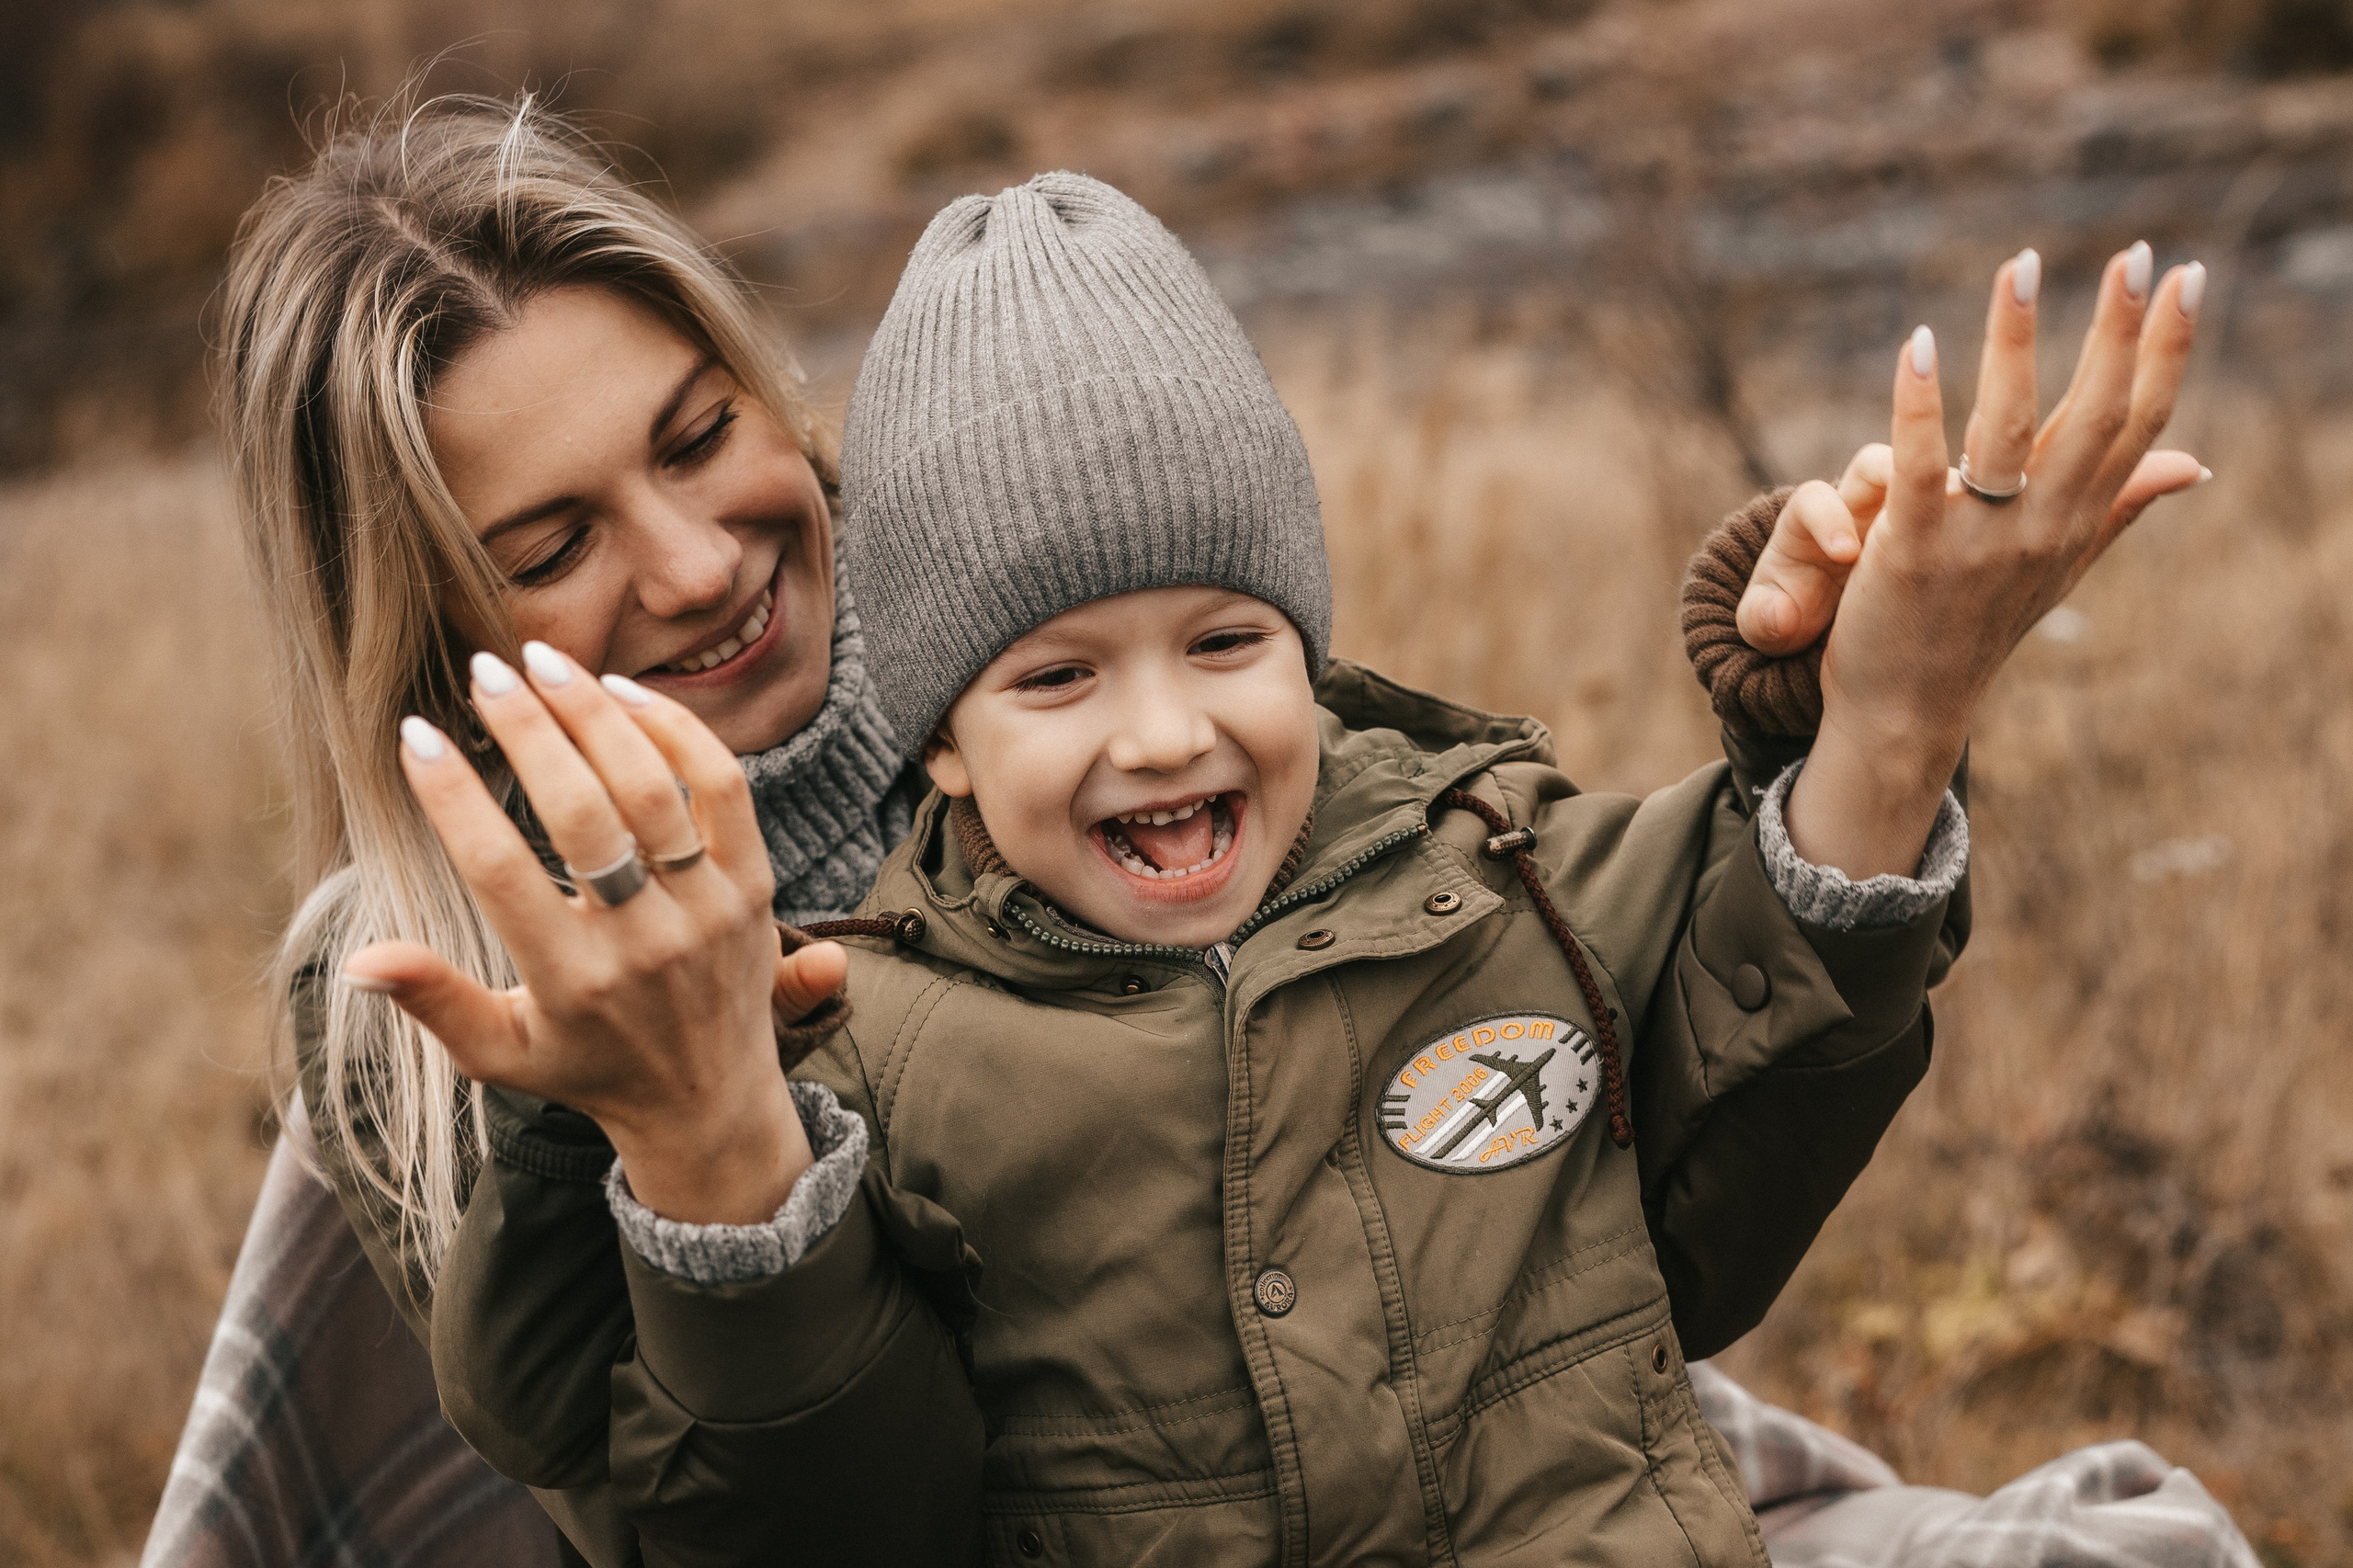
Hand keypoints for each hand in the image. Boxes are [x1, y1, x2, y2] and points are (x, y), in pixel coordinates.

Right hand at [342, 643, 846, 1223]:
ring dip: (597, 710)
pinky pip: (724, 786)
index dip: (452, 797)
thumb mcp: (500, 1053)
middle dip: (529, 729)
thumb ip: (434, 1001)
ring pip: (656, 785)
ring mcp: (708, 910)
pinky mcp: (756, 886)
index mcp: (572, 981)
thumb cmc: (585, 1067)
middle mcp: (646, 943)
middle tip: (483, 673)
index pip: (500, 871)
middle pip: (583, 812)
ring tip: (543, 662)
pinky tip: (620, 692)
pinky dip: (676, 729)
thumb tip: (358, 959)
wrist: (709, 1103)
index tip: (416, 736)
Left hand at [1771, 243, 2206, 875]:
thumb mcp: (2060, 564)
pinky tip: (1923, 344)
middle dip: (2118, 330)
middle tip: (2132, 254)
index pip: (2139, 421)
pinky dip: (1921, 403)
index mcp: (2078, 518)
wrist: (1906, 708)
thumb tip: (2193, 464)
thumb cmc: (1978, 627)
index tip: (2187, 275)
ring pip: (2011, 426)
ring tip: (2020, 267)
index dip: (2167, 348)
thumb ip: (2118, 506)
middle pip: (2095, 414)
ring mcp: (1981, 539)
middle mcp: (2043, 526)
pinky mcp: (1912, 549)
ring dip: (2018, 342)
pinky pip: (1921, 465)